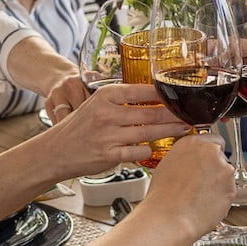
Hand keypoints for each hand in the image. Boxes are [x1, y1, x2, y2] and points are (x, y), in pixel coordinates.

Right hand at [41, 83, 189, 175]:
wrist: (55, 151)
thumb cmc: (79, 128)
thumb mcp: (96, 104)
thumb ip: (121, 100)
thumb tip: (154, 97)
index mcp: (106, 95)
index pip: (144, 91)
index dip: (166, 94)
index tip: (181, 96)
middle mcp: (108, 113)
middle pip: (152, 112)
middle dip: (175, 114)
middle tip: (191, 115)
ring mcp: (109, 135)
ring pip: (150, 132)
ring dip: (170, 131)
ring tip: (184, 129)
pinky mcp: (110, 155)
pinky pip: (139, 152)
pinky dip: (149, 151)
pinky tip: (155, 148)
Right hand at [140, 133, 235, 237]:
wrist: (170, 218)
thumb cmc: (164, 196)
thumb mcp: (168, 164)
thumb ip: (186, 156)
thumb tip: (192, 159)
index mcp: (194, 142)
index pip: (213, 139)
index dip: (209, 153)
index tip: (206, 160)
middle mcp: (212, 152)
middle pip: (221, 157)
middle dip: (214, 168)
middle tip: (200, 182)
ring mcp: (225, 170)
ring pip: (226, 175)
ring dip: (218, 183)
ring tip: (199, 195)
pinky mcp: (232, 188)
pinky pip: (229, 191)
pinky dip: (221, 197)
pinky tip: (205, 203)